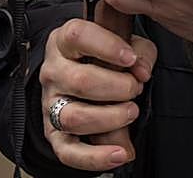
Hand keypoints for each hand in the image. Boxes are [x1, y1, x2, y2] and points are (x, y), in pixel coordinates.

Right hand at [39, 14, 156, 172]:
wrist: (83, 78)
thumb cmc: (105, 58)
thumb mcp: (125, 45)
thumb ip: (140, 52)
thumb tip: (142, 70)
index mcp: (64, 41)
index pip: (78, 36)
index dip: (107, 46)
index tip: (130, 57)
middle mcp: (52, 71)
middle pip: (80, 81)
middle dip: (117, 88)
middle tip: (135, 88)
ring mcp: (50, 103)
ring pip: (74, 117)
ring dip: (110, 118)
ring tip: (130, 112)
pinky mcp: (53, 132)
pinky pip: (68, 151)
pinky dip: (95, 157)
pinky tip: (119, 153)